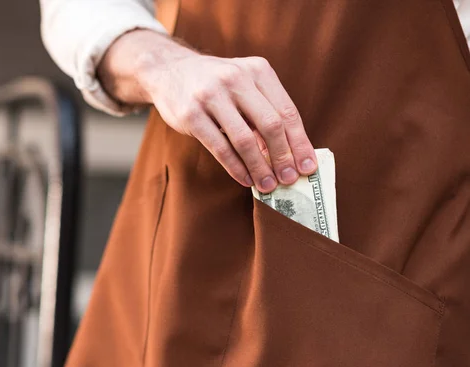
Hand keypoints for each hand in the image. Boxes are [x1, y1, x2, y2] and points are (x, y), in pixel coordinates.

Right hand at [98, 30, 316, 192]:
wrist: (170, 71)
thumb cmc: (216, 85)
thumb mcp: (244, 85)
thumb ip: (265, 111)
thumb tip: (290, 154)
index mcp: (257, 70)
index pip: (287, 111)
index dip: (300, 142)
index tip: (308, 166)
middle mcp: (236, 78)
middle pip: (270, 125)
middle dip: (283, 157)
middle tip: (289, 179)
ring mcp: (211, 95)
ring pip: (245, 140)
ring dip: (260, 167)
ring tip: (267, 185)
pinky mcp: (191, 114)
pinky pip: (219, 148)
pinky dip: (236, 167)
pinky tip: (245, 179)